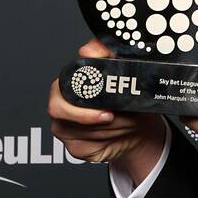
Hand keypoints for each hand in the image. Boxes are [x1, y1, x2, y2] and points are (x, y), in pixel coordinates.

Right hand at [48, 38, 164, 177]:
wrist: (139, 125)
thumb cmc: (125, 97)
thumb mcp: (122, 70)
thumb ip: (105, 53)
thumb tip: (89, 49)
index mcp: (67, 85)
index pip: (59, 90)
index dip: (79, 99)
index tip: (104, 107)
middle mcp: (61, 106)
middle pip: (61, 113)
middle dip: (91, 118)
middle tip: (112, 117)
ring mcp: (65, 129)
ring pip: (80, 131)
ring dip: (108, 128)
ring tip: (124, 121)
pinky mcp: (74, 147)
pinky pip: (86, 147)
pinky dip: (107, 141)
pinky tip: (117, 133)